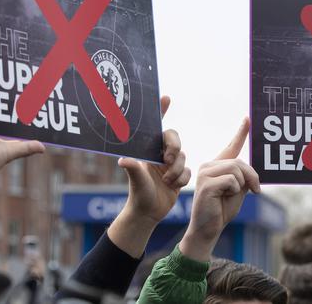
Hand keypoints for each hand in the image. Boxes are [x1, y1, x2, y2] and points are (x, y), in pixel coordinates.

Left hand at [107, 96, 190, 257]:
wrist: (148, 214)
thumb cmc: (138, 196)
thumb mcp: (136, 181)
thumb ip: (132, 168)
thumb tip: (123, 160)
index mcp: (147, 150)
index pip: (155, 127)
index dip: (161, 110)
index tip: (166, 97)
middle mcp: (158, 154)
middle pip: (174, 138)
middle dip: (173, 147)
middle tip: (167, 159)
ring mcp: (169, 164)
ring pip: (183, 156)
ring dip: (176, 169)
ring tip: (166, 180)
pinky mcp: (179, 175)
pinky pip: (188, 170)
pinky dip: (182, 178)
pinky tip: (172, 186)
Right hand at [179, 118, 259, 261]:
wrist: (208, 230)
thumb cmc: (222, 211)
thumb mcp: (238, 190)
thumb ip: (243, 177)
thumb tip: (250, 169)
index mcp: (217, 166)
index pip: (231, 146)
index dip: (241, 132)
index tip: (248, 118)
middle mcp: (209, 165)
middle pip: (240, 161)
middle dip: (252, 176)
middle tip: (256, 190)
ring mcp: (205, 173)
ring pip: (237, 169)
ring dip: (242, 185)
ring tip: (232, 195)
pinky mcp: (206, 183)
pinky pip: (232, 180)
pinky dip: (234, 191)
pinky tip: (223, 198)